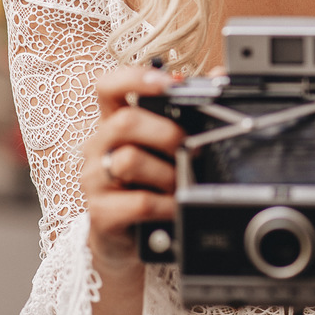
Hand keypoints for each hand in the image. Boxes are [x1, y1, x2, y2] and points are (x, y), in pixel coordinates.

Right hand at [80, 67, 185, 271]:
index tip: (167, 83)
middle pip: (124, 121)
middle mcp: (98, 146)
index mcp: (113, 123)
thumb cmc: (145, 183)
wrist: (123, 238)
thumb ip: (183, 112)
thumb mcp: (161, 147)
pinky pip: (139, 202)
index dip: (134, 79)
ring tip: (180, 183)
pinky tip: (175, 206)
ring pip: (128, 160)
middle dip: (166, 132)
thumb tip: (218, 76)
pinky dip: (166, 204)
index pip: (108, 87)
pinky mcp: (100, 212)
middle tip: (188, 147)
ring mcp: (95, 179)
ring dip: (166, 172)